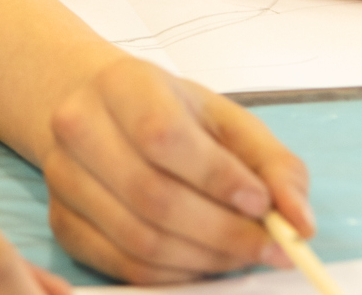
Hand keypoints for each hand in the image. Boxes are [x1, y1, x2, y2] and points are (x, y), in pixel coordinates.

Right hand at [36, 56, 310, 284]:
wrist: (98, 112)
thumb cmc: (172, 116)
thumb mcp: (228, 121)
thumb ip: (275, 167)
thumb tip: (300, 225)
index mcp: (121, 85)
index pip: (162, 136)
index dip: (218, 179)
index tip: (261, 203)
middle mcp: (77, 126)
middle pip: (151, 196)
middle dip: (223, 233)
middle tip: (268, 247)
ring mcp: (62, 176)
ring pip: (139, 239)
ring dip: (205, 259)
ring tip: (238, 253)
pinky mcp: (60, 220)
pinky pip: (122, 266)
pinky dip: (175, 276)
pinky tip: (200, 260)